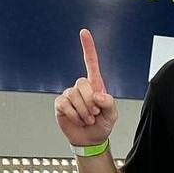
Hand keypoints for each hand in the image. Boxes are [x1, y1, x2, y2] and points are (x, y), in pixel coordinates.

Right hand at [54, 29, 118, 147]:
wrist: (90, 139)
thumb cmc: (102, 124)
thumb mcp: (112, 115)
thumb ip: (109, 103)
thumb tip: (97, 95)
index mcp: (95, 85)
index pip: (91, 63)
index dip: (88, 47)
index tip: (84, 32)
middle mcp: (81, 88)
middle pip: (82, 83)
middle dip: (90, 102)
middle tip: (95, 114)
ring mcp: (70, 95)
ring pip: (73, 95)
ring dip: (83, 111)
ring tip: (87, 119)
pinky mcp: (61, 104)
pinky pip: (65, 104)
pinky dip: (74, 115)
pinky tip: (77, 120)